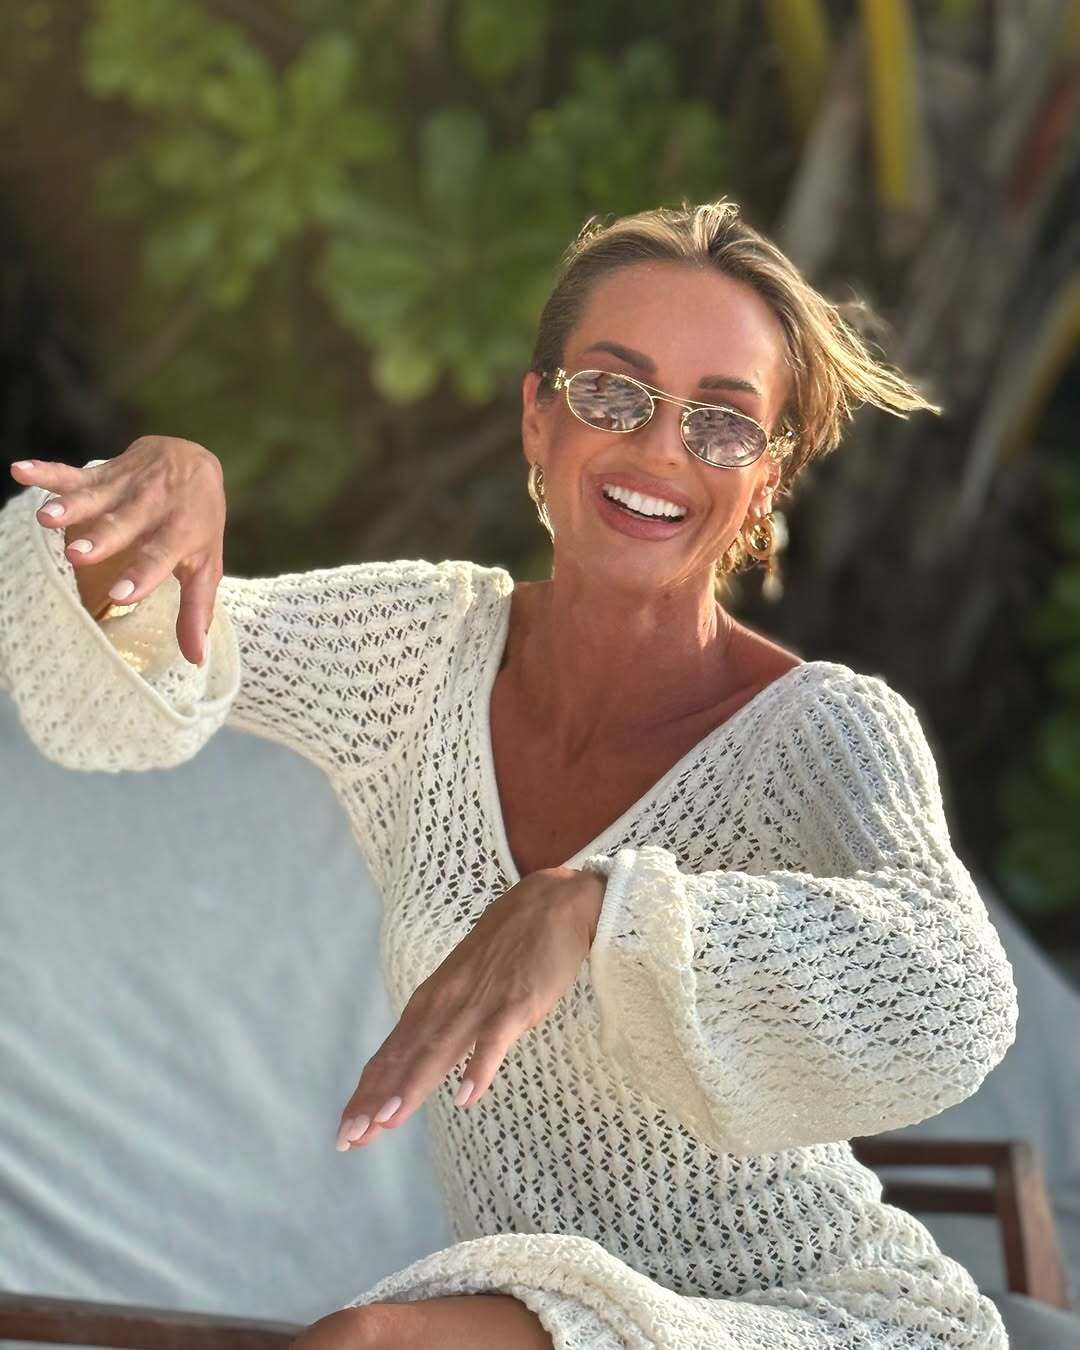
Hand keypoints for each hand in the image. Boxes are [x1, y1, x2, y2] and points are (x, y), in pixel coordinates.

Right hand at [10, 436, 225, 665]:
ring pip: (96, 498)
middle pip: (124, 525)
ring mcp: (127, 488)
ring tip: (46, 518)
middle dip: (101, 539)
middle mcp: (153, 508)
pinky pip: (74, 473)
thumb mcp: (206, 564)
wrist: (197, 459)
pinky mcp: (105, 473)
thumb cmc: (198, 524)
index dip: (142, 574)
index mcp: (180, 532)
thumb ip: (196, 609)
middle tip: (78, 556)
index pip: (160, 555)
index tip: (121, 595)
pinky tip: (22, 470)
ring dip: (71, 507)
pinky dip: (48, 472)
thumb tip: (195, 658)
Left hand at [335, 866, 605, 1151]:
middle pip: (406, 1057)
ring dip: (411, 1086)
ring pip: (439, 1050)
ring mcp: (481, 1002)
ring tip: (385, 1122)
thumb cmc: (510, 943)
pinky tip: (465, 1096)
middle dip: (376, 1099)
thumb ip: (446, 1017)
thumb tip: (421, 1054)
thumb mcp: (465, 982)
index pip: (393, 1051)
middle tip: (348, 1139)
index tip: (347, 1129)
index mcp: (434, 999)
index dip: (369, 1091)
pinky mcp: (516, 1002)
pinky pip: (494, 1039)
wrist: (553, 901)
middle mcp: (447, 1002)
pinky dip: (479, 1067)